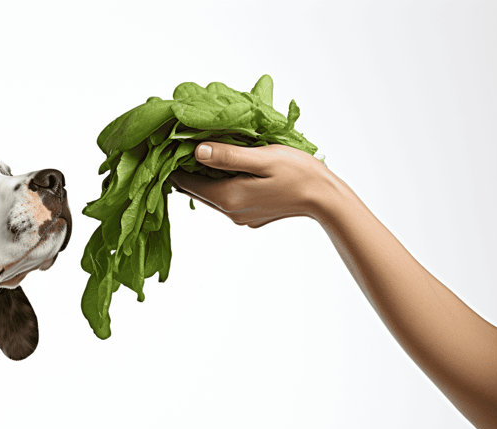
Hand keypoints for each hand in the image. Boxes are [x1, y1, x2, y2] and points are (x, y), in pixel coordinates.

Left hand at [167, 142, 343, 227]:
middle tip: (181, 144)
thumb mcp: (262, 158)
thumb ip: (228, 156)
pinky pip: (227, 198)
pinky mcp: (250, 217)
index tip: (171, 143)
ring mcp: (240, 217)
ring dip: (205, 175)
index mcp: (228, 197)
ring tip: (202, 152)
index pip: (186, 183)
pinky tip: (228, 168)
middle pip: (195, 190)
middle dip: (187, 168)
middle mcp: (229, 212)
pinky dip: (221, 183)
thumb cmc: (298, 173)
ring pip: (211, 193)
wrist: (325, 198)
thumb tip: (196, 151)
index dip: (175, 163)